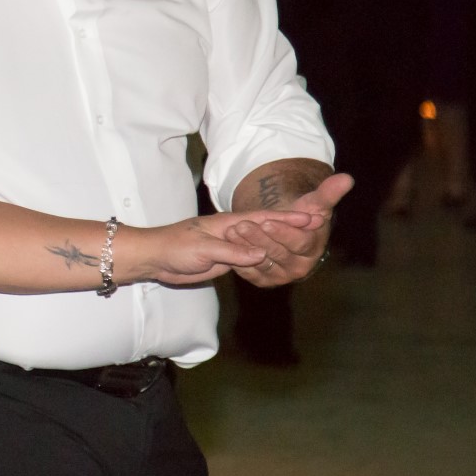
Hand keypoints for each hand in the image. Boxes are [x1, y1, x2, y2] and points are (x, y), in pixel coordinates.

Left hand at [131, 209, 319, 286]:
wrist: (154, 257)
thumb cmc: (174, 247)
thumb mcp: (202, 249)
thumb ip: (232, 252)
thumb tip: (261, 254)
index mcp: (230, 223)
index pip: (265, 219)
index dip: (290, 218)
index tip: (314, 216)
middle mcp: (234, 232)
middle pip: (269, 229)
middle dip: (294, 226)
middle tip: (320, 224)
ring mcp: (231, 245)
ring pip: (262, 243)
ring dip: (283, 241)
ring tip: (306, 240)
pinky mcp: (226, 259)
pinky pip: (251, 257)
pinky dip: (267, 256)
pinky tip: (278, 259)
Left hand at [227, 172, 353, 286]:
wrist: (284, 230)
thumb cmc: (301, 214)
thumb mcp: (314, 203)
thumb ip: (329, 193)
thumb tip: (347, 178)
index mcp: (313, 250)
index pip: (298, 242)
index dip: (283, 232)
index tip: (268, 220)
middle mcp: (299, 267)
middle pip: (277, 253)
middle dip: (259, 238)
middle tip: (242, 224)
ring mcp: (281, 276)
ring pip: (261, 262)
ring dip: (245, 247)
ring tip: (231, 231)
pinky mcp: (264, 280)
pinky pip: (249, 272)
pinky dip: (238, 260)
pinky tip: (228, 244)